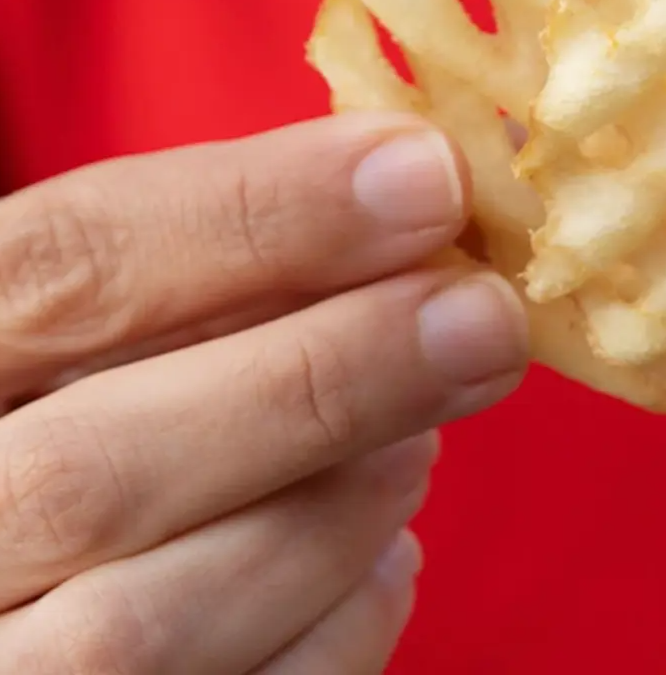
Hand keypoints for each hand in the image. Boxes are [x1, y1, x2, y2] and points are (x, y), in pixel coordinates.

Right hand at [0, 114, 528, 672]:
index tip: (425, 174)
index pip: (59, 270)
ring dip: (331, 512)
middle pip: (94, 471)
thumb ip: (200, 282)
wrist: (43, 577)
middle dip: (323, 380)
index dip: (253, 215)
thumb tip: (405, 198)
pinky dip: (339, 627)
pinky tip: (387, 555)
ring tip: (424, 435)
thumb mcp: (95, 332)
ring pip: (148, 625)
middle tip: (485, 317)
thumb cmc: (89, 419)